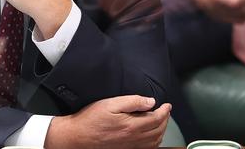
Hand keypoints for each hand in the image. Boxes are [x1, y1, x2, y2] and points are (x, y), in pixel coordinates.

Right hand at [44, 95, 170, 148]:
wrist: (78, 136)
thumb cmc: (91, 119)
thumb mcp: (110, 103)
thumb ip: (132, 101)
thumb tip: (150, 101)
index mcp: (132, 125)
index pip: (157, 118)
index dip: (165, 111)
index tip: (167, 105)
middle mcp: (134, 139)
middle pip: (158, 131)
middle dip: (165, 120)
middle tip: (166, 111)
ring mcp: (130, 147)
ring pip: (155, 142)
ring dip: (161, 131)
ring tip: (161, 122)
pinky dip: (154, 143)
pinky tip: (151, 137)